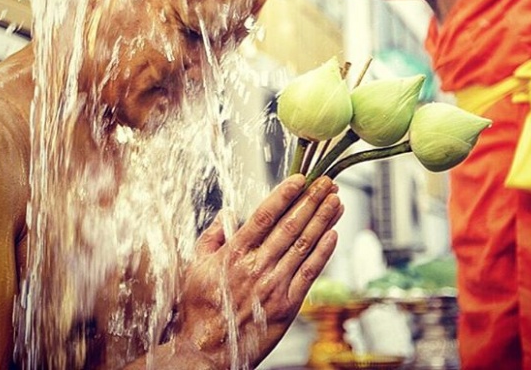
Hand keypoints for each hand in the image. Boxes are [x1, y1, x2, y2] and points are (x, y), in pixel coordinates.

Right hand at [178, 174, 342, 367]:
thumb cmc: (200, 309)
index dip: (284, 195)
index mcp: (234, 254)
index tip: (299, 179)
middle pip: (290, 225)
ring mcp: (274, 285)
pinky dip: (323, 252)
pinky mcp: (288, 304)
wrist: (207, 351)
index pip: (264, 216)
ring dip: (323, 219)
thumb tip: (227, 214)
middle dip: (311, 200)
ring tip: (336, 200)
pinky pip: (309, 272)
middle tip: (326, 182)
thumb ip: (211, 237)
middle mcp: (257, 266)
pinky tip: (333, 234)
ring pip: (304, 245)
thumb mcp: (194, 267)